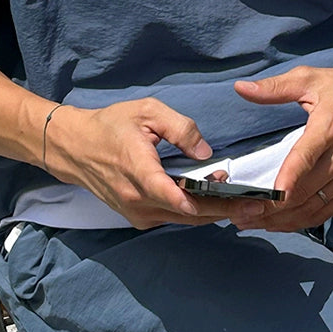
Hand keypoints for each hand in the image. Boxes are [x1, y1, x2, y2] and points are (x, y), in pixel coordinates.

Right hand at [45, 98, 264, 229]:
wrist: (74, 148)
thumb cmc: (111, 126)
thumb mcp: (147, 112)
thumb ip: (180, 128)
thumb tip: (206, 152)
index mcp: (137, 170)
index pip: (172, 195)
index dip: (204, 201)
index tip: (235, 199)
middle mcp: (136, 199)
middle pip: (188, 212)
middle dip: (225, 210)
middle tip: (258, 205)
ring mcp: (137, 213)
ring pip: (184, 219)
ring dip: (214, 212)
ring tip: (245, 203)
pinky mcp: (138, 218)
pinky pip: (174, 218)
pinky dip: (196, 212)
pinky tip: (217, 202)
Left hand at [232, 65, 332, 230]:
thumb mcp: (313, 78)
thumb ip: (275, 87)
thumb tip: (241, 88)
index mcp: (329, 127)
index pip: (306, 157)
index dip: (289, 178)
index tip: (271, 194)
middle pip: (305, 190)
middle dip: (271, 206)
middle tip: (239, 212)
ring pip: (312, 207)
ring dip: (281, 219)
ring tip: (251, 222)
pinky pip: (325, 212)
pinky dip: (301, 221)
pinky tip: (278, 223)